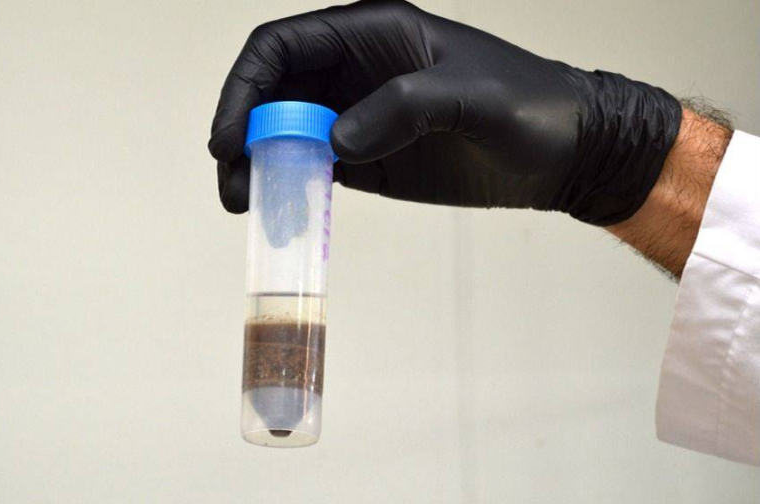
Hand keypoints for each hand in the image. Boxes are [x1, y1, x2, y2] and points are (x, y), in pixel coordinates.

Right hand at [208, 0, 681, 224]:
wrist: (567, 153)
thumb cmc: (532, 106)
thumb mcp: (474, 97)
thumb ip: (405, 108)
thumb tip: (336, 141)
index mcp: (373, 34)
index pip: (282, 48)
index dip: (244, 88)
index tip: (229, 138)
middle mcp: (356, 72)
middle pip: (273, 93)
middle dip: (241, 132)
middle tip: (232, 182)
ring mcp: (362, 117)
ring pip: (286, 132)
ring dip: (258, 164)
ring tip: (246, 203)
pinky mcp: (372, 159)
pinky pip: (315, 167)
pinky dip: (291, 186)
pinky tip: (282, 210)